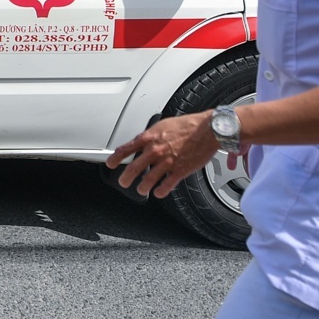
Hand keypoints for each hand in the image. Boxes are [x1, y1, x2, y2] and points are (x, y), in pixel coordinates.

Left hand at [104, 111, 218, 198]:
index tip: (110, 164)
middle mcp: (155, 150)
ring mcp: (166, 162)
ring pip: (148, 180)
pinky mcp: (179, 171)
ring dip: (142, 188)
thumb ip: (150, 136)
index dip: (115, 159)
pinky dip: (160, 191)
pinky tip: (158, 193)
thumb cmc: (187, 125)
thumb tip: (141, 142)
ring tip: (141, 190)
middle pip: (133, 168)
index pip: (125, 149)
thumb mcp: (162, 125)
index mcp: (149, 137)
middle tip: (123, 182)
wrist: (207, 130)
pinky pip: (166, 185)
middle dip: (125, 178)